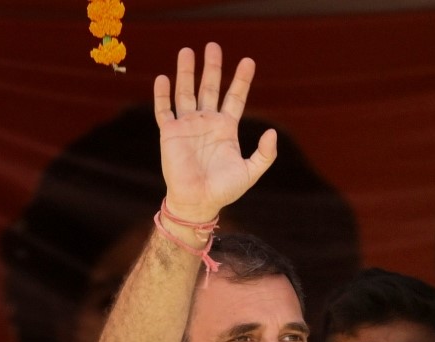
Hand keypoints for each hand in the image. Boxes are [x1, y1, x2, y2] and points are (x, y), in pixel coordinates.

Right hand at [153, 42, 276, 222]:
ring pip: (186, 92)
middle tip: (214, 45)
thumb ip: (265, 154)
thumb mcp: (251, 172)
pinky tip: (163, 78)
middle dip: (212, 67)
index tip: (249, 61)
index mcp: (227, 129)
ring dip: (186, 72)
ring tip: (188, 51)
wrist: (198, 201)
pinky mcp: (170, 133)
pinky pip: (164, 110)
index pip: (235, 97)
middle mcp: (207, 122)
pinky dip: (162, 95)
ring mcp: (188, 125)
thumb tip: (272, 132)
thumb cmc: (225, 190)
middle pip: (210, 88)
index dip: (242, 80)